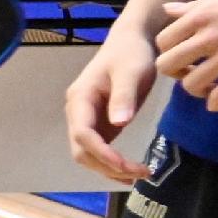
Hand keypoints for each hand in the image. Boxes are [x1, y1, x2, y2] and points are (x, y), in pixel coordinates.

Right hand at [64, 26, 158, 184]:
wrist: (131, 42)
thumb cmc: (130, 54)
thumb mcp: (131, 72)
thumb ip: (123, 97)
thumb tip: (118, 124)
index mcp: (80, 99)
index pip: (82, 134)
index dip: (101, 153)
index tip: (125, 166)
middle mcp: (78, 112)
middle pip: (81, 150)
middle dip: (106, 166)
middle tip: (139, 173)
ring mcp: (87, 119)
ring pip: (89, 154)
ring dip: (109, 169)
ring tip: (139, 175)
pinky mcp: (100, 124)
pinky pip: (100, 150)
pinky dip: (113, 164)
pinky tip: (132, 170)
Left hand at [152, 0, 217, 109]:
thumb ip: (196, 7)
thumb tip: (167, 9)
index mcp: (204, 14)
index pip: (163, 41)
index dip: (170, 52)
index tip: (186, 56)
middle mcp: (211, 34)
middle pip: (167, 64)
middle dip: (176, 74)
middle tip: (193, 74)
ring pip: (191, 85)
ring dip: (197, 90)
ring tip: (210, 87)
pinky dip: (215, 103)